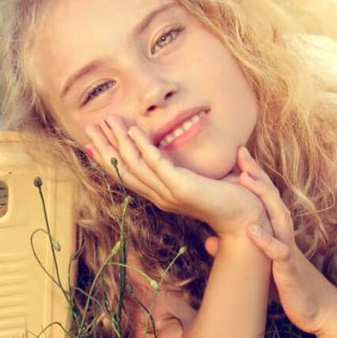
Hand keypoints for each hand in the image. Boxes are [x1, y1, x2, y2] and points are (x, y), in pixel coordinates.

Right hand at [83, 115, 264, 235]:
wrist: (247, 218)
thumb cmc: (229, 196)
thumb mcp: (200, 178)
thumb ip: (183, 166)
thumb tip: (177, 147)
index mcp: (161, 194)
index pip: (127, 176)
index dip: (107, 159)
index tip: (91, 143)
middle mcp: (160, 196)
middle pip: (123, 170)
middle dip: (105, 147)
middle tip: (89, 127)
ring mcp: (169, 193)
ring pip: (135, 165)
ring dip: (119, 141)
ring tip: (108, 120)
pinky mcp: (182, 188)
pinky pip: (156, 164)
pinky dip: (143, 146)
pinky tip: (133, 131)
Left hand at [206, 154, 336, 334]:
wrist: (315, 308)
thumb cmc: (284, 282)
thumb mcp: (257, 264)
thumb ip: (235, 251)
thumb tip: (210, 242)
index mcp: (275, 229)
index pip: (264, 196)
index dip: (251, 174)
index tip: (237, 153)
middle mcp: (282, 233)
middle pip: (271, 197)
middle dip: (257, 174)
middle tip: (241, 152)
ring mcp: (287, 249)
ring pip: (278, 216)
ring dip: (263, 196)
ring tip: (245, 178)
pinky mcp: (289, 269)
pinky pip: (279, 252)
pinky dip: (265, 241)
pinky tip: (251, 231)